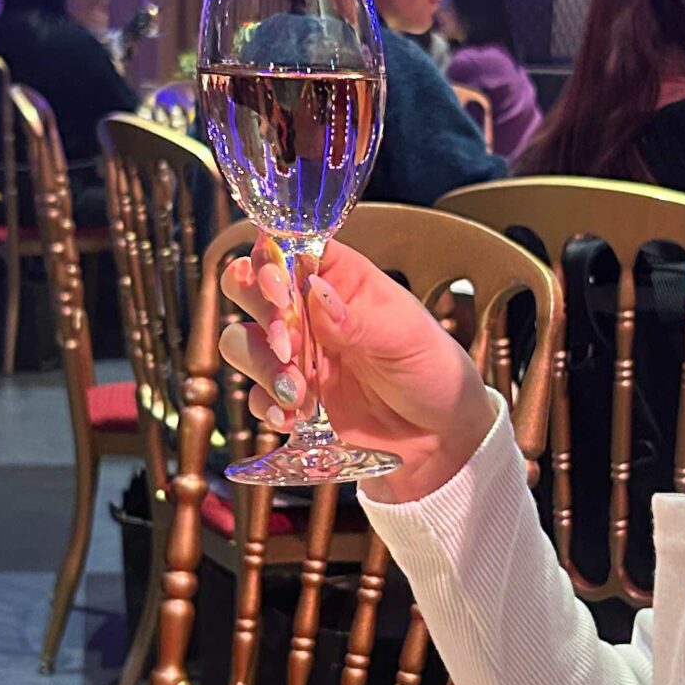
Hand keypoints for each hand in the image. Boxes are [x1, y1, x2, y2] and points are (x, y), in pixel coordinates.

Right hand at [219, 235, 496, 503]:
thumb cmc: (433, 370)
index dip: (270, 259)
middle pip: (249, 288)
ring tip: (299, 393)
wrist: (441, 436)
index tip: (277, 289)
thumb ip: (358, 318)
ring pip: (243, 343)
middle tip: (288, 345)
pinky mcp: (294, 397)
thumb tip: (317, 291)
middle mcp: (311, 311)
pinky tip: (294, 418)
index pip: (289, 247)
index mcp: (341, 279)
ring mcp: (298, 354)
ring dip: (261, 365)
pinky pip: (256, 395)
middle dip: (259, 313)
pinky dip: (266, 405)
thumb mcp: (406, 337)